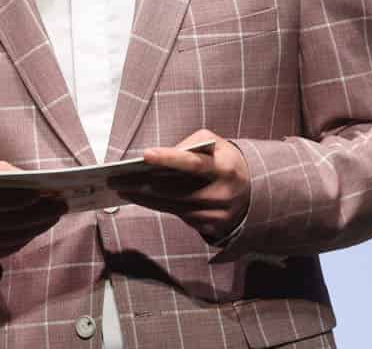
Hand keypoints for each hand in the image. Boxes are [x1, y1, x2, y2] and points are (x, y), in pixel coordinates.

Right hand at [0, 162, 66, 280]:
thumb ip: (11, 175)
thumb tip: (39, 184)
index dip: (16, 200)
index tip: (41, 194)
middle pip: (3, 223)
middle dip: (35, 215)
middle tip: (60, 207)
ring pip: (5, 241)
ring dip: (34, 229)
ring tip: (54, 217)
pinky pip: (2, 253)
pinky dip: (22, 242)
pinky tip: (36, 230)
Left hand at [112, 129, 249, 242]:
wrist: (254, 191)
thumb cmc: (226, 161)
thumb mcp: (217, 144)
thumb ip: (192, 144)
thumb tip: (163, 156)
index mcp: (225, 167)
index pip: (193, 163)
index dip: (169, 159)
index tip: (145, 155)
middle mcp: (222, 193)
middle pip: (176, 191)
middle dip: (144, 185)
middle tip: (117, 179)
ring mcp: (217, 214)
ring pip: (173, 206)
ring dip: (145, 199)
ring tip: (122, 189)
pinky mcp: (212, 227)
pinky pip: (180, 216)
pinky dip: (160, 207)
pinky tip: (142, 199)